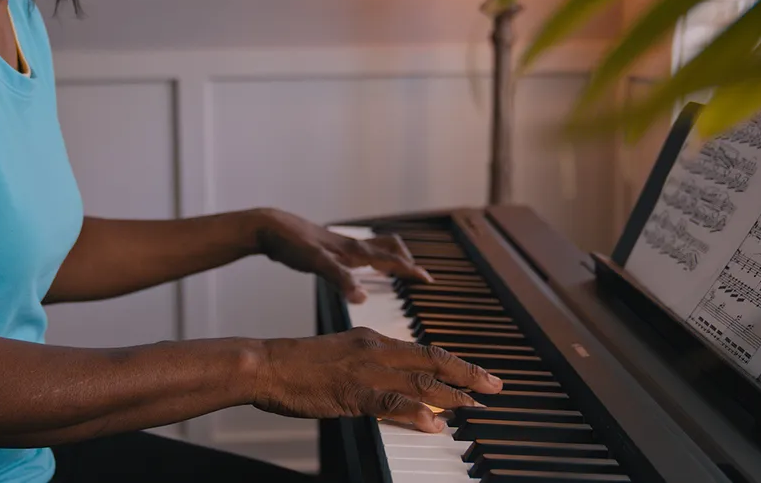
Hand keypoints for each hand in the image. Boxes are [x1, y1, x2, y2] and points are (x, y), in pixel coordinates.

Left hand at [249, 209, 432, 302]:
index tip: (429, 280)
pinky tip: (358, 270)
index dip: (410, 270)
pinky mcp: (328, 249)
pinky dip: (368, 261)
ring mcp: (339, 246)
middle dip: (405, 261)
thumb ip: (340, 280)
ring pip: (373, 249)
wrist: (269, 227)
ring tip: (396, 271)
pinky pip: (357, 254)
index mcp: (354, 250)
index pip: (391, 260)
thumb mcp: (317, 263)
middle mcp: (351, 246)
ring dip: (389, 258)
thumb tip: (362, 298)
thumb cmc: (292, 243)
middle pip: (388, 249)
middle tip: (417, 275)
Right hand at [253, 327, 503, 431]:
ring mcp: (364, 371)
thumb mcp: (342, 359)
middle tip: (495, 386)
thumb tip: (401, 393)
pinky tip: (433, 421)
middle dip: (467, 374)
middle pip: (432, 361)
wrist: (265, 363)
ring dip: (451, 394)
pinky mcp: (351, 392)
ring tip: (475, 405)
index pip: (425, 350)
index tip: (479, 374)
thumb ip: (373, 373)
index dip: (456, 364)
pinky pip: (389, 403)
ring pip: (418, 380)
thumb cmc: (297, 365)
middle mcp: (375, 350)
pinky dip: (414, 411)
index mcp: (372, 339)